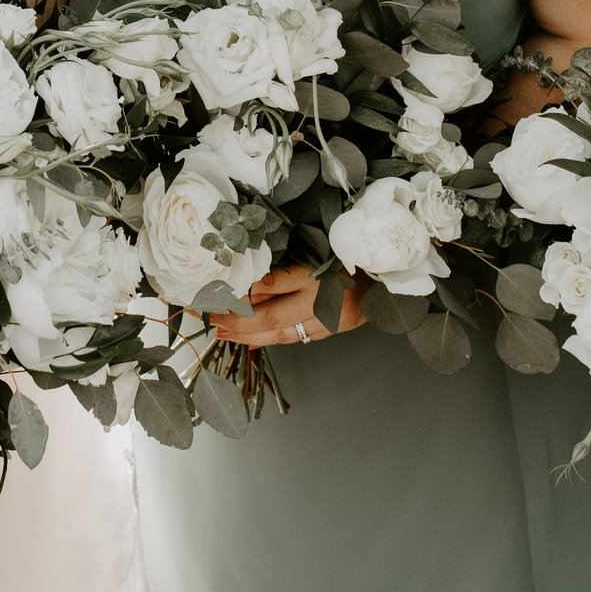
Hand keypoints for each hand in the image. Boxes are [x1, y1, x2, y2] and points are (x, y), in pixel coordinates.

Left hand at [207, 263, 366, 348]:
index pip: (272, 282)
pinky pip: (293, 337)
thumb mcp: (311, 252)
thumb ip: (280, 271)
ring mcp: (325, 319)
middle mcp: (320, 299)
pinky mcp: (328, 331)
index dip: (243, 291)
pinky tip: (250, 339)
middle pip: (271, 315)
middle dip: (238, 320)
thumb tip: (248, 287)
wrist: (378, 281)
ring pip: (281, 333)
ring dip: (248, 335)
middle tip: (212, 318)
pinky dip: (269, 339)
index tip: (218, 294)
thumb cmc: (340, 259)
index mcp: (315, 272)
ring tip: (223, 333)